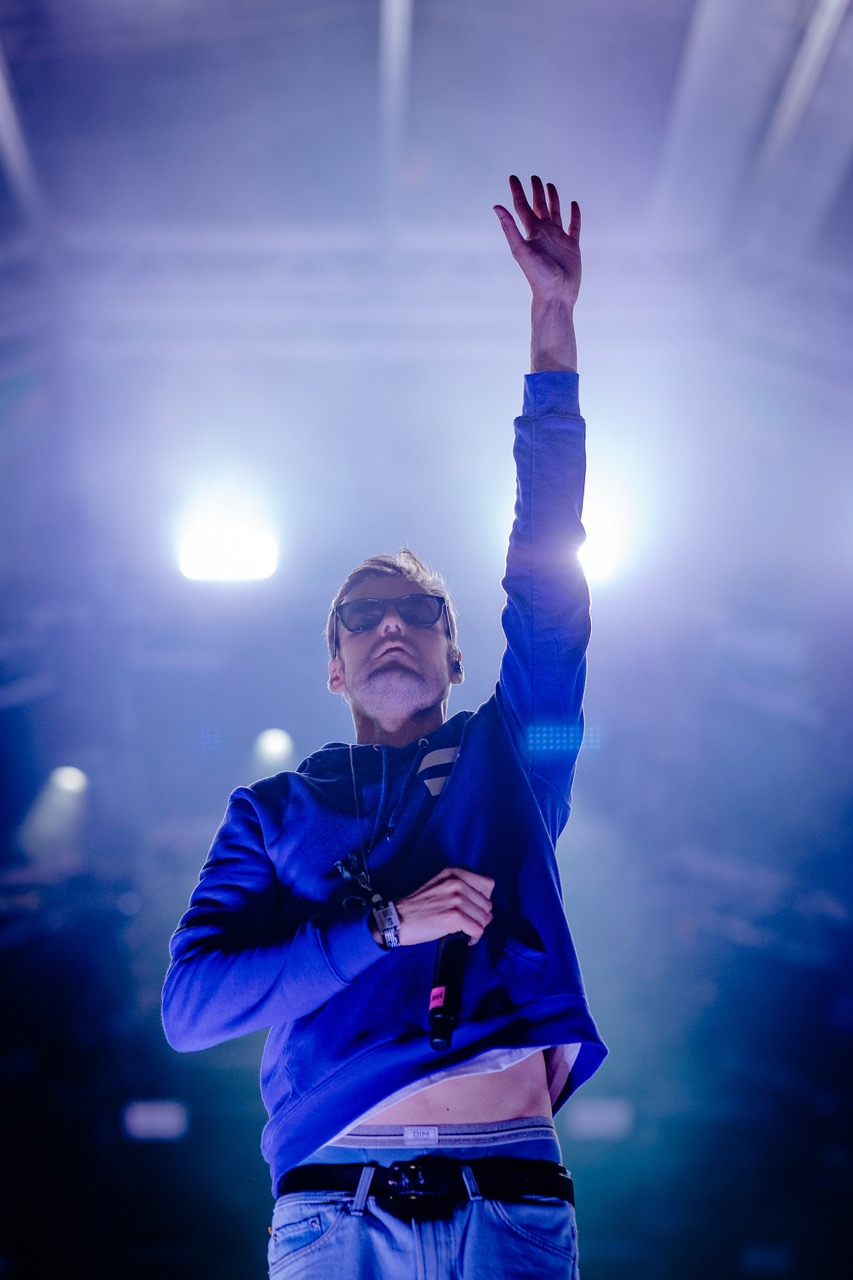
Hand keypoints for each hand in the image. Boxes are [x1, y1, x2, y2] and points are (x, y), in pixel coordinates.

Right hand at [390, 867, 494, 946]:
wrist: (397, 920)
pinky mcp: (454, 917)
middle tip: (467, 923)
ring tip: (465, 931)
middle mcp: (457, 883)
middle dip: (480, 916)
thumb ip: (461, 889)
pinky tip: (464, 938)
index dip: (482, 899)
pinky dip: (473, 938)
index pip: (488, 884)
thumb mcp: (439, 886)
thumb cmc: (417, 906)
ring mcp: (456, 900)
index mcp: (454, 873)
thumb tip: (485, 908)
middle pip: (487, 904)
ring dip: (477, 928)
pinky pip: (477, 930)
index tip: (473, 908)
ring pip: (484, 918)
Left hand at [494, 175, 580, 305]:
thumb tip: (496, 206)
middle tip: (534, 177)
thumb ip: (510, 228)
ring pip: (555, 213)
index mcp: (532, 233)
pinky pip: (574, 226)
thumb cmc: (538, 276)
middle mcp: (544, 233)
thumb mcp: (521, 250)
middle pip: (539, 206)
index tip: (512, 177)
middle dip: (536, 191)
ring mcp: (558, 239)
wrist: (556, 295)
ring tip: (550, 185)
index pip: (522, 207)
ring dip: (552, 199)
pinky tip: (573, 205)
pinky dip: (574, 215)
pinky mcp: (572, 246)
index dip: (517, 192)